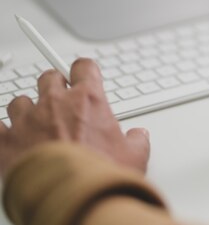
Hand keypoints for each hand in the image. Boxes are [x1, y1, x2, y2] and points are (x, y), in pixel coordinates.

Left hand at [0, 59, 149, 177]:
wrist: (70, 196)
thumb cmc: (100, 174)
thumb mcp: (134, 156)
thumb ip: (137, 140)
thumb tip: (139, 137)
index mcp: (88, 101)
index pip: (84, 67)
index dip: (85, 71)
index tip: (85, 76)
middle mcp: (56, 103)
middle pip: (49, 78)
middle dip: (55, 87)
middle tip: (62, 101)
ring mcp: (27, 120)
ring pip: (20, 101)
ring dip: (27, 109)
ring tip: (36, 125)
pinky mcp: (5, 141)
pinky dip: (3, 131)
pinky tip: (10, 138)